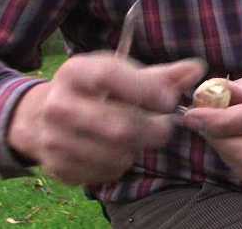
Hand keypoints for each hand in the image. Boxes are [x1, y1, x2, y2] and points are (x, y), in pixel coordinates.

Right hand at [8, 52, 205, 184]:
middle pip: (120, 126)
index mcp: (75, 72)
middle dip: (152, 130)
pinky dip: (121, 163)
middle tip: (164, 127)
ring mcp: (54, 139)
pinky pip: (107, 171)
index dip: (145, 90)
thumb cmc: (97, 91)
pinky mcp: (58, 166)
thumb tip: (196, 70)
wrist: (44, 117)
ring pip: (117, 153)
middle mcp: (58, 105)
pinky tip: (118, 150)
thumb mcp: (124, 75)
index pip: (110, 77)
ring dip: (138, 148)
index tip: (169, 101)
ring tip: (137, 136)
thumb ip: (162, 76)